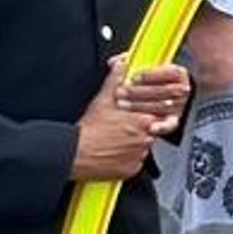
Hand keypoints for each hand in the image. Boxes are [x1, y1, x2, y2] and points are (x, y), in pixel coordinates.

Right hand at [71, 58, 184, 179]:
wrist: (75, 152)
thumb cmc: (89, 129)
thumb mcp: (103, 99)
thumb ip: (116, 79)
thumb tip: (121, 64)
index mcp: (141, 120)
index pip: (157, 116)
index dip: (148, 115)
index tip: (141, 117)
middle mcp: (144, 139)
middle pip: (150, 133)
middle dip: (139, 130)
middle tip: (123, 130)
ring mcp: (138, 156)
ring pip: (143, 148)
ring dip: (134, 145)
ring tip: (116, 141)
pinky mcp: (132, 169)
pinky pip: (135, 163)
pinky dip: (127, 159)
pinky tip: (114, 153)